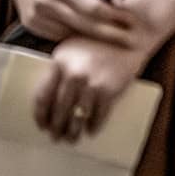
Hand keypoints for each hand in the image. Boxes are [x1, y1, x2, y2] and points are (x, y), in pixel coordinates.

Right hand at [0, 0, 137, 45]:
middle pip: (84, 25)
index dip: (114, 16)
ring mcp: (34, 16)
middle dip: (110, 33)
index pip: (92, 8)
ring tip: (116, 34)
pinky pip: (58, 35)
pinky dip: (75, 34)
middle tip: (131, 36)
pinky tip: (91, 30)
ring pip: (72, 34)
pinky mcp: (29, 23)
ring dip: (93, 36)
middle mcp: (44, 3)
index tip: (132, 19)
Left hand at [32, 32, 152, 141]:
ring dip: (73, 131)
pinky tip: (91, 131)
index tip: (42, 124)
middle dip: (57, 127)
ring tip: (72, 138)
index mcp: (60, 62)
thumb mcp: (73, 50)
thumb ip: (59, 70)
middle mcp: (74, 73)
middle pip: (59, 109)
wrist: (133, 37)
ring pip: (77, 115)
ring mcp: (92, 82)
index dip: (41, 114)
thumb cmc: (101, 44)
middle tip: (56, 137)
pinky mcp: (110, 89)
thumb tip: (47, 100)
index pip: (42, 95)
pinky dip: (94, 126)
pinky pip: (98, 115)